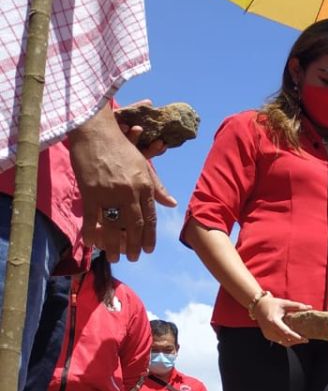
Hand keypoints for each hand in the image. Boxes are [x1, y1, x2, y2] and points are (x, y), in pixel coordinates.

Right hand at [69, 105, 176, 262]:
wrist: (96, 131)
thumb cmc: (120, 147)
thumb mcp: (144, 165)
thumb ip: (157, 187)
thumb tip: (173, 204)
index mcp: (145, 186)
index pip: (150, 217)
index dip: (150, 236)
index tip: (149, 249)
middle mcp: (130, 192)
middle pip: (135, 226)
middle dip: (135, 245)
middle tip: (134, 258)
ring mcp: (110, 193)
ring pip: (115, 226)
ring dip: (115, 245)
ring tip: (115, 258)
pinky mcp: (91, 191)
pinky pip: (92, 218)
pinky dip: (91, 232)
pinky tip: (91, 244)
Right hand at [255, 295, 311, 345]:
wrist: (258, 306)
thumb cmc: (272, 304)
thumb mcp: (284, 303)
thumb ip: (297, 306)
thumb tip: (310, 307)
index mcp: (273, 321)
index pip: (286, 333)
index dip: (296, 337)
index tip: (305, 339)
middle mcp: (269, 330)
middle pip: (285, 340)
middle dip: (296, 341)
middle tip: (306, 340)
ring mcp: (268, 334)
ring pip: (283, 343)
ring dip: (292, 342)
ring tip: (301, 339)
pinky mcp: (267, 336)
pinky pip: (279, 341)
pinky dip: (287, 341)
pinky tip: (294, 338)